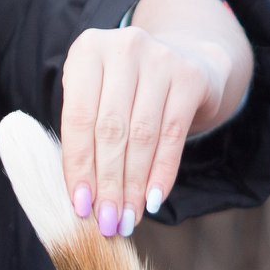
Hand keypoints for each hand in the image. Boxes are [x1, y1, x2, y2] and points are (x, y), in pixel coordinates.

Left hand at [59, 0, 251, 236]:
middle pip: (111, 130)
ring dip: (134, 186)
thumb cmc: (124, 92)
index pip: (79, 119)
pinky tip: (153, 201)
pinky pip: (172, 136)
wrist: (184, 60)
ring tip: (127, 219)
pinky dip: (161, 173)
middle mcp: (124, 47)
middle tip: (106, 222)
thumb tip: (81, 202)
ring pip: (142, 136)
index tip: (80, 207)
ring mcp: (161, 58)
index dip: (79, 167)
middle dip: (108, 183)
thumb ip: (84, 139)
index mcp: (87, 52)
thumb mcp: (96, 100)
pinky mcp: (190, 77)